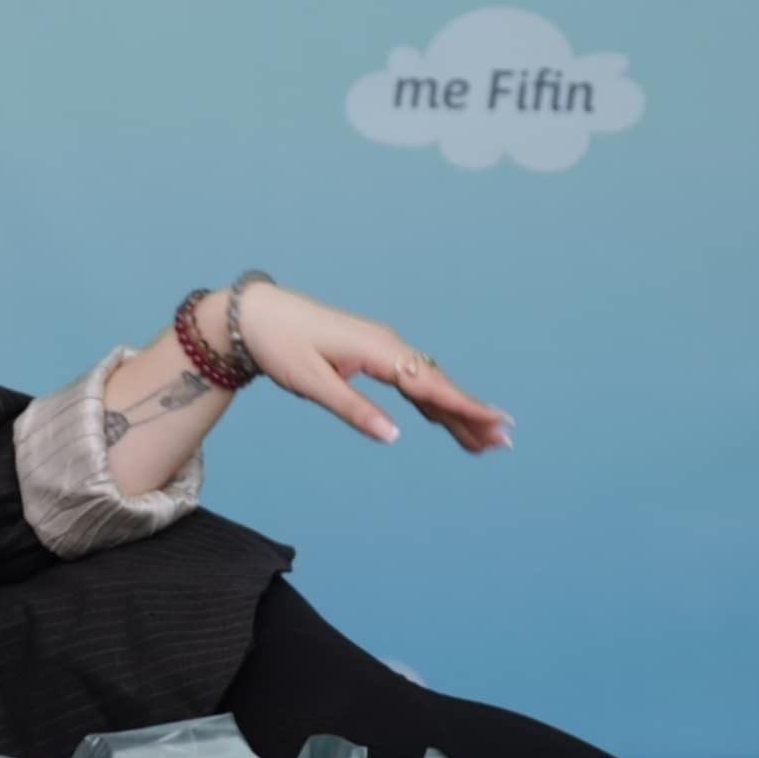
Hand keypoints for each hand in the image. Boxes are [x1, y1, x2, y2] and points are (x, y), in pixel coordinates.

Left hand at [234, 284, 512, 451]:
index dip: (465, 406)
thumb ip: (353, 409)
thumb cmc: (280, 345)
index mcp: (377, 350)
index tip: (496, 423)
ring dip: (455, 412)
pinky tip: (448, 421)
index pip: (429, 384)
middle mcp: (388, 346)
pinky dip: (432, 403)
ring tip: (484, 442)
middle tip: (502, 442)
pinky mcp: (374, 355)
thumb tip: (392, 436)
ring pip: (428, 384)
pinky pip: (411, 381)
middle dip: (471, 414)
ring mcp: (383, 349)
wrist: (256, 315)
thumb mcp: (312, 382)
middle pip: (438, 385)